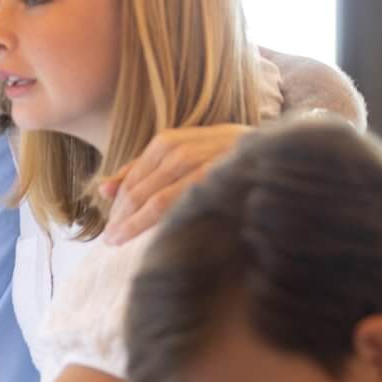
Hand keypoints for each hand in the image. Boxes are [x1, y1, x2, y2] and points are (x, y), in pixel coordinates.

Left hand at [101, 124, 251, 244]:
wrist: (279, 157)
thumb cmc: (226, 160)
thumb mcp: (186, 154)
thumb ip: (144, 169)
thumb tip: (103, 189)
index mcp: (174, 140)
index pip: (134, 174)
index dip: (118, 203)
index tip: (110, 229)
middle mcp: (185, 150)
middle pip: (140, 188)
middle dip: (121, 217)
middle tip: (110, 240)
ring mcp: (202, 165)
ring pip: (155, 199)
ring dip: (132, 223)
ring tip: (119, 241)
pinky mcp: (217, 182)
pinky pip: (178, 205)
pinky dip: (158, 223)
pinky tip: (149, 239)